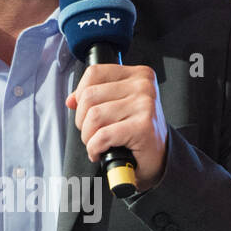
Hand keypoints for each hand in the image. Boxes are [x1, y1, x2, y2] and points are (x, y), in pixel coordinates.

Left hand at [66, 63, 168, 192]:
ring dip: (88, 137)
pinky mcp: (143, 126)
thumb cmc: (138, 132)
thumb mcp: (118, 106)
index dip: (80, 94)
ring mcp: (145, 105)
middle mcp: (143, 86)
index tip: (85, 111)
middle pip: (89, 96)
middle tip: (92, 133)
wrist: (159, 157)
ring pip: (94, 116)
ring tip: (97, 143)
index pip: (94, 73)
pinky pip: (103, 136)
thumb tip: (71, 100)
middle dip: (82, 120)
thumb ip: (96, 97)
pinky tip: (100, 152)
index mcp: (138, 75)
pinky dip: (94, 148)